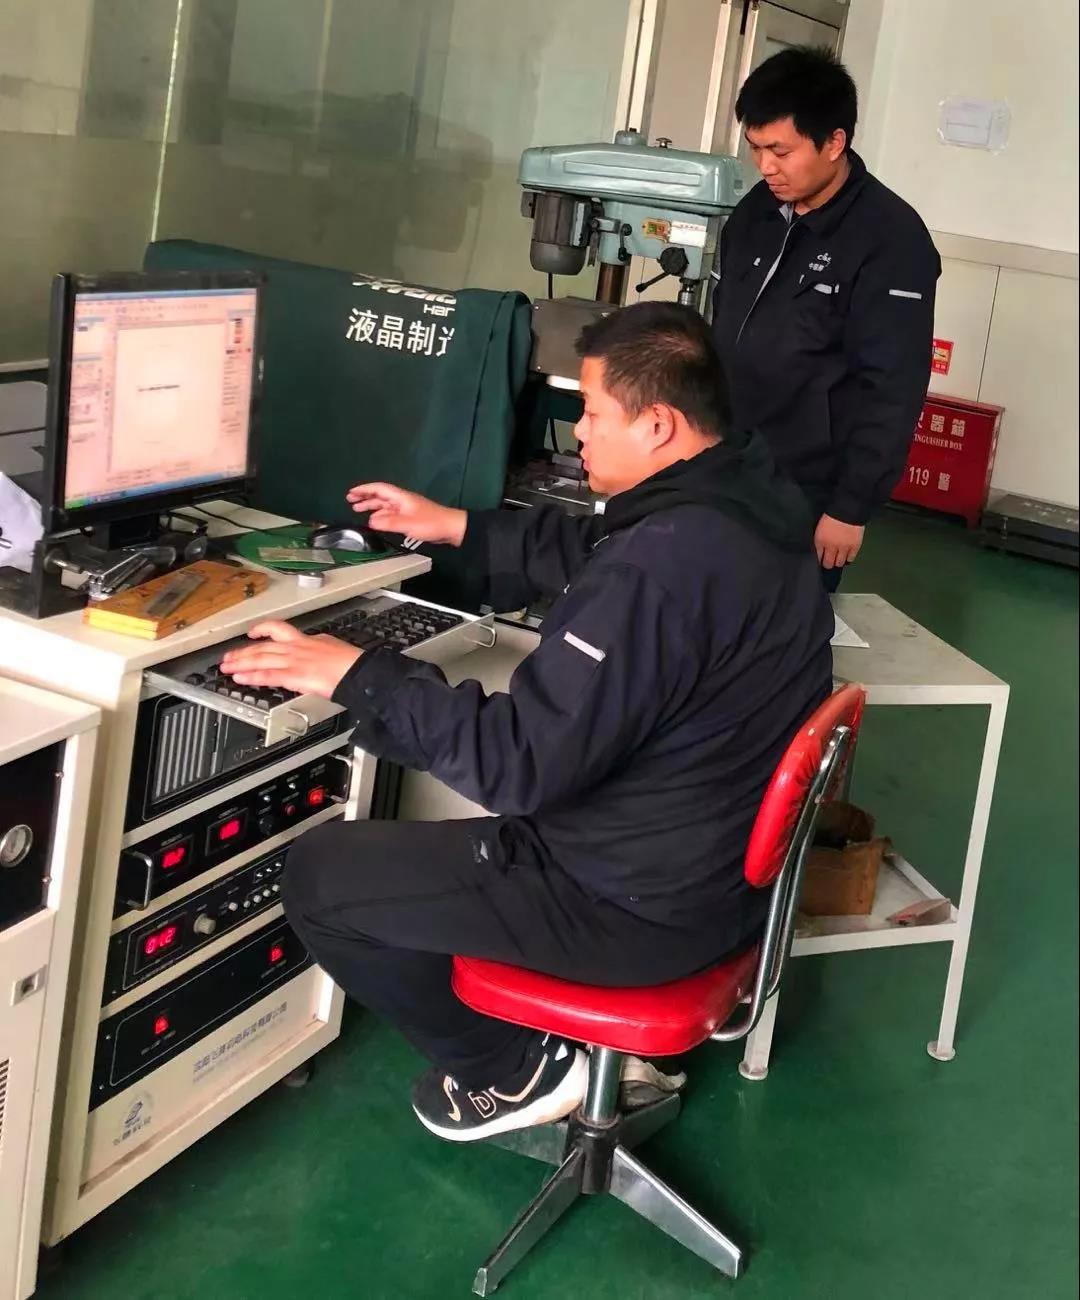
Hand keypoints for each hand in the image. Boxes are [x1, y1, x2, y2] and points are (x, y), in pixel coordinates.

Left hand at [219, 621, 360, 698]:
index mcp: (308, 640)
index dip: (262, 630)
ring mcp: (294, 660)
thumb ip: (320, 648)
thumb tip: (317, 652)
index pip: (279, 632)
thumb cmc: (352, 663)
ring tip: (227, 667)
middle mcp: (297, 647)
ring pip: (261, 658)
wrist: (358, 671)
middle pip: (264, 645)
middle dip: (244, 651)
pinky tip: (240, 678)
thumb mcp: (333, 647)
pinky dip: (251, 676)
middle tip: (228, 656)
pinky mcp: (294, 675)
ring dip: (241, 662)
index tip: (252, 633)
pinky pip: (267, 675)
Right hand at [345, 481, 466, 546]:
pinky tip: (376, 520)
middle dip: (365, 497)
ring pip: (385, 505)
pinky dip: (381, 515)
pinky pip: (391, 513)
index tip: (351, 493)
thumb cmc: (431, 523)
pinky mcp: (410, 517)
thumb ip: (388, 522)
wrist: (451, 528)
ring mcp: (406, 509)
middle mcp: (402, 501)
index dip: (364, 489)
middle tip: (351, 501)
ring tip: (359, 510)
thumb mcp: (407, 524)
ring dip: (372, 506)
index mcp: (401, 498)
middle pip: (380, 495)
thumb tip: (370, 521)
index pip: (379, 489)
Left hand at [815, 515, 864, 568]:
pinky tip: (847, 556)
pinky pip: (850, 558)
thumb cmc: (832, 515)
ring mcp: (844, 548)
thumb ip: (820, 540)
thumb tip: (820, 550)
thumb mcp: (820, 527)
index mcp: (820, 541)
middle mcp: (831, 547)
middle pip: (828, 563)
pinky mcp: (854, 546)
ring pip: (839, 563)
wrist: (848, 509)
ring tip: (838, 559)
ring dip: (838, 562)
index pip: (818, 557)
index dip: (819, 560)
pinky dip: (848, 558)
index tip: (821, 560)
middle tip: (829, 562)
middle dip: (828, 564)